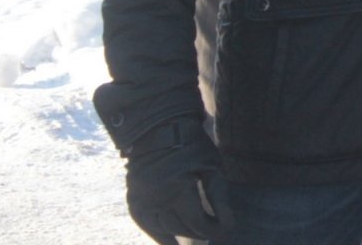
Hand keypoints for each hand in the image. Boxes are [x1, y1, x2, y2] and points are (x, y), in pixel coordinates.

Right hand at [123, 118, 235, 243]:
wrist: (159, 127)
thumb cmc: (191, 144)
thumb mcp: (211, 165)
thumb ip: (219, 196)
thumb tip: (228, 224)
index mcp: (178, 189)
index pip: (197, 222)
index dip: (213, 229)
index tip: (225, 231)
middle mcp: (156, 198)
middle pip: (181, 227)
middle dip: (199, 232)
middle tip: (212, 232)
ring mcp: (142, 200)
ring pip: (162, 228)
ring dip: (178, 236)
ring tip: (193, 240)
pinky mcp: (133, 198)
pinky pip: (145, 223)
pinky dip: (158, 233)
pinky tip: (169, 241)